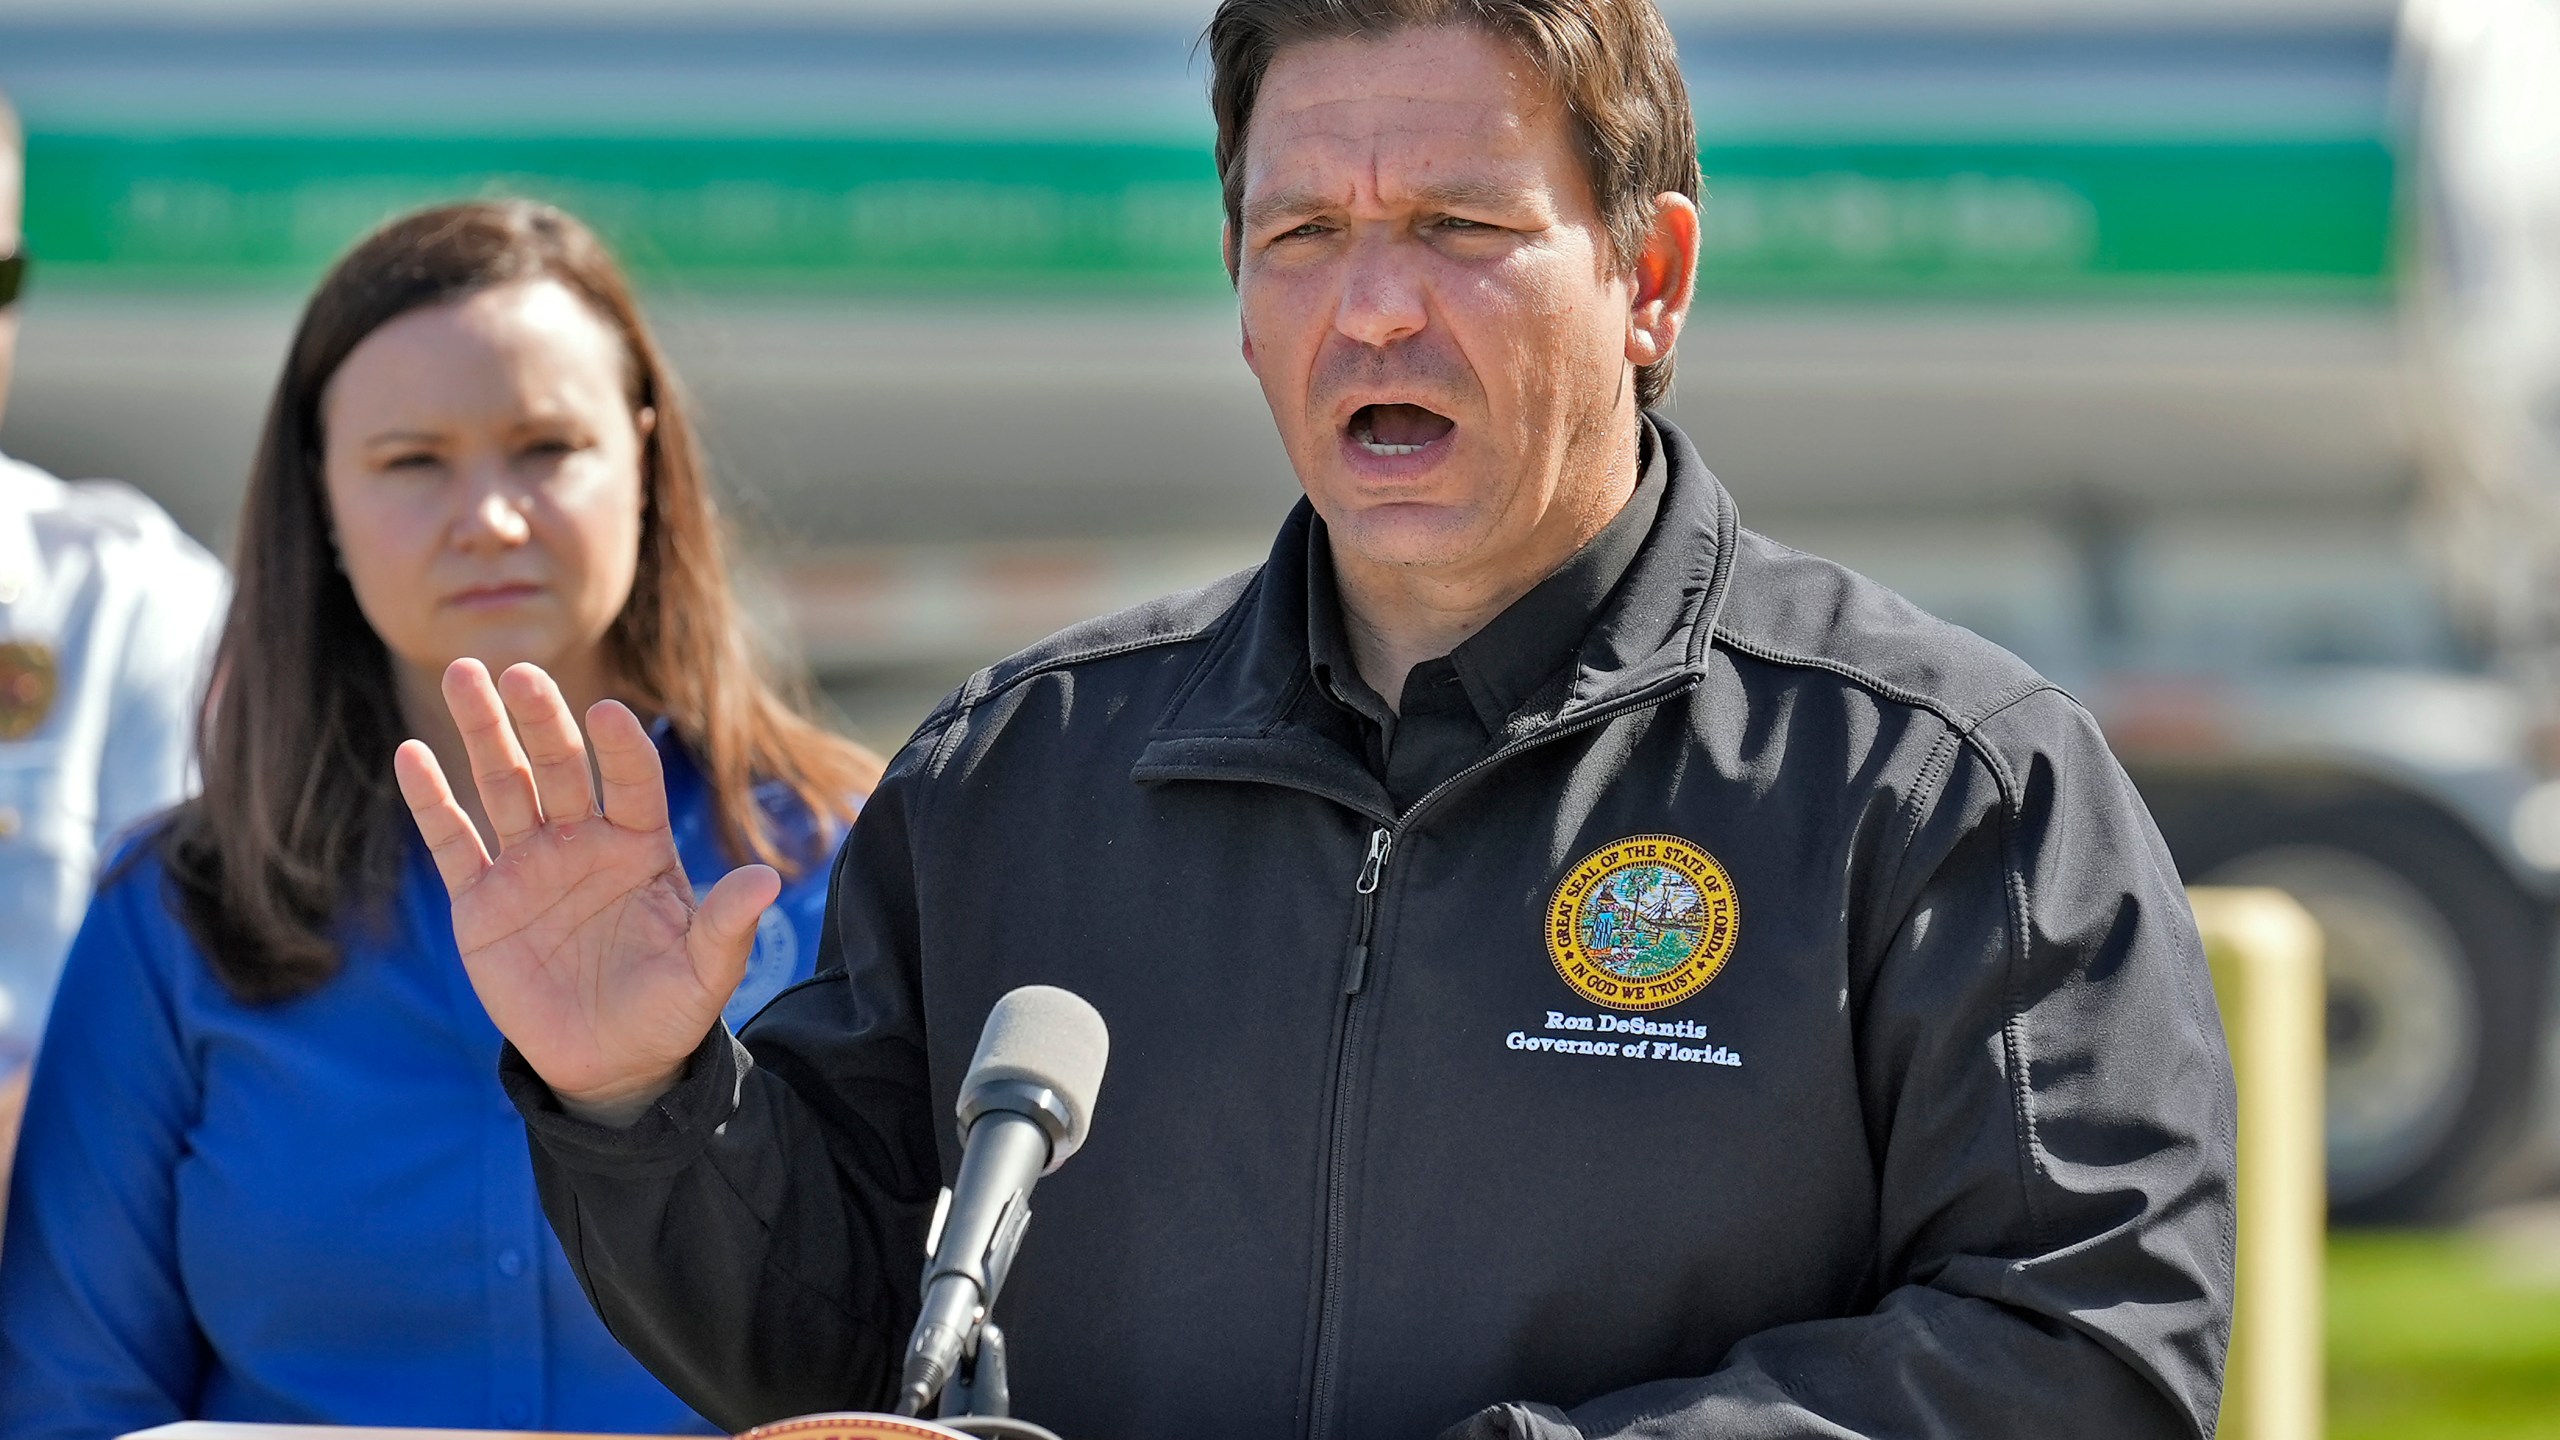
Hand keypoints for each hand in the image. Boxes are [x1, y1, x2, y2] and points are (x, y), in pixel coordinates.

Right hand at [394, 659, 778, 1125]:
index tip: (609, 714)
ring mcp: (529, 867)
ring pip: (504, 786)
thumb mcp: (705, 973)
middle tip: (518, 670)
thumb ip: (727, 924)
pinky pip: (454, 843)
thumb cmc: (668, 1011)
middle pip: (561, 766)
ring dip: (483, 733)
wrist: (611, 1064)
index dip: (622, 749)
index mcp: (641, 847)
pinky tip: (412, 754)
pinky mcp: (482, 903)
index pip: (633, 782)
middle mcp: (583, 842)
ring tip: (465, 676)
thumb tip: (764, 881)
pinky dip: (432, 801)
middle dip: (541, 719)